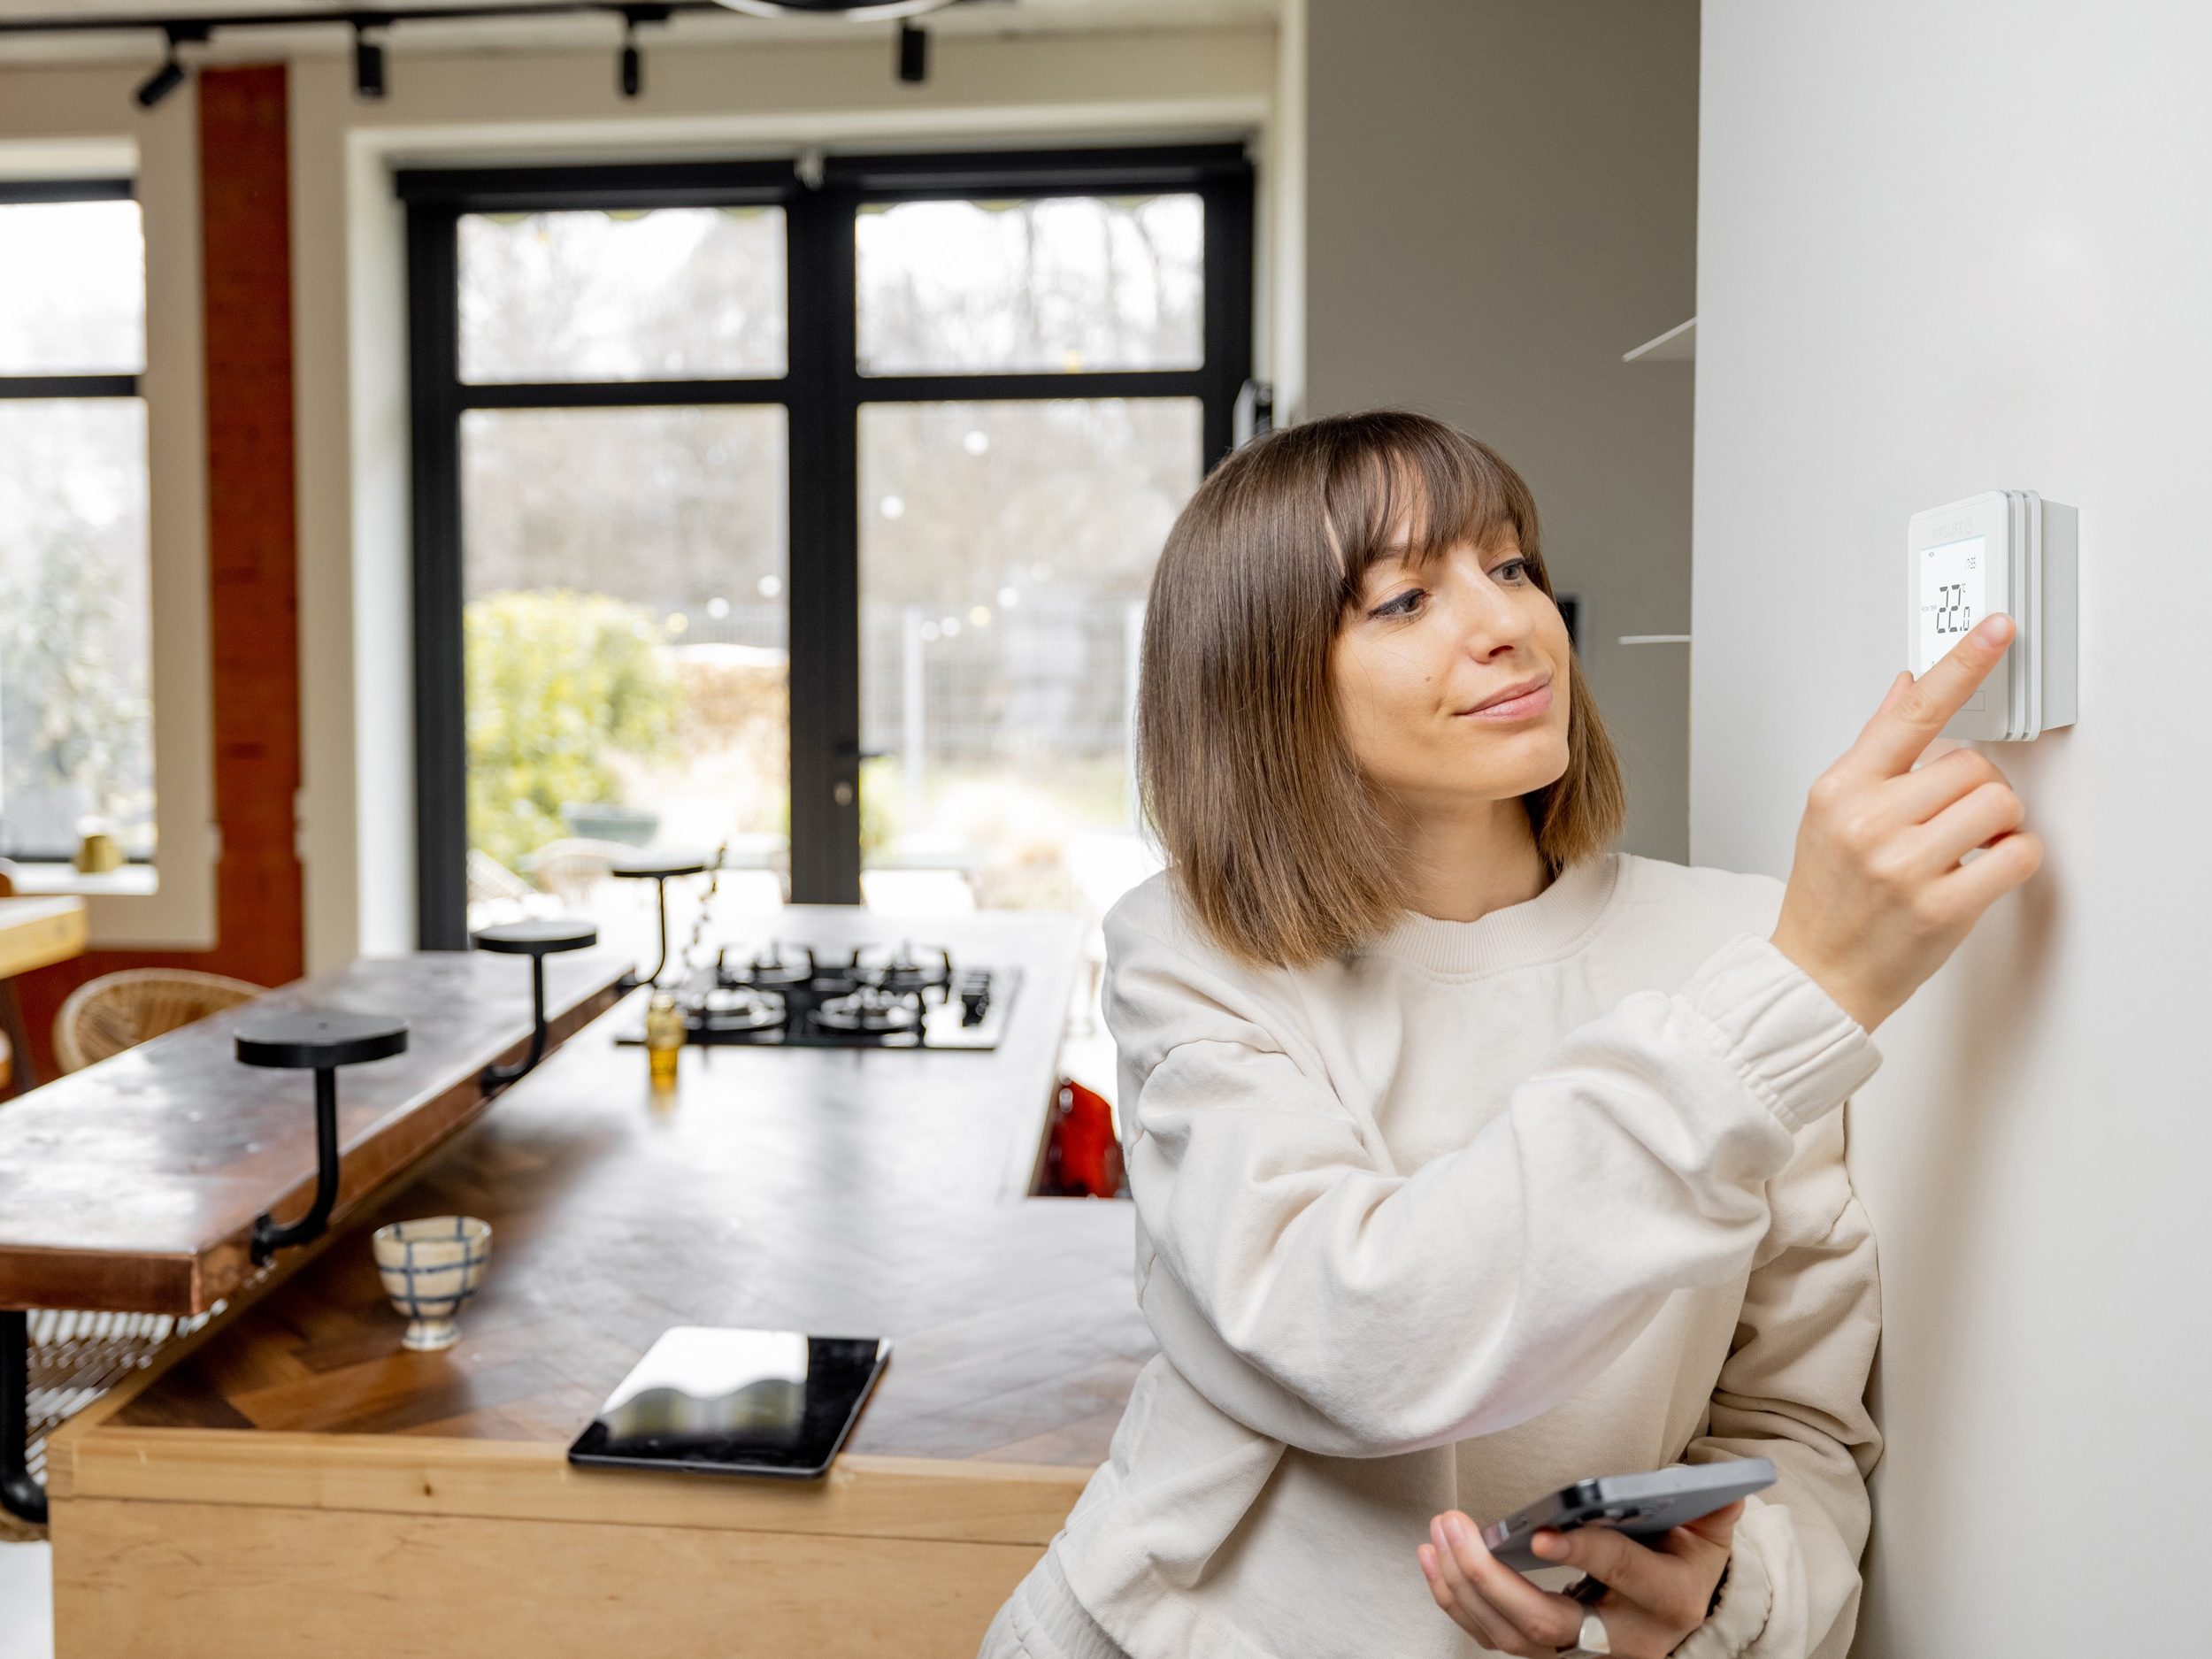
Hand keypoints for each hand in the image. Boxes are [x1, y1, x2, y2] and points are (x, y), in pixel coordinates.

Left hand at [1417, 1502, 1743, 1656]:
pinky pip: (1495, 1639)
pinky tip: (1435, 1562)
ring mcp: (1581, 1656)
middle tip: (1455, 1526)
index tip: (1538, 1533)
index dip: (1580, 1552)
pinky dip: (1458, 1602)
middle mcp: (1621, 1641)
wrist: (1684, 1623)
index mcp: (1666, 1600)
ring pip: (1511, 1638)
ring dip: (1464, 1586)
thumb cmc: (1686, 1567)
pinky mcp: (1550, 1656)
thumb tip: (1724, 1490)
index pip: (1619, 1574)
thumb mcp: (1708, 1539)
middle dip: (1490, 1576)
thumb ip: (1712, 1512)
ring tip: (1439, 1535)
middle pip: (1546, 1623)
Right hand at [1770, 612, 2044, 1032]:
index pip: (1912, 712)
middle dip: (1975, 790)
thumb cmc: (1825, 896)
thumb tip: (1907, 687)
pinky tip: (1980, 872)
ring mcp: (1904, 866)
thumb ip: (1875, 749)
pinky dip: (2013, 860)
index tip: (1997, 629)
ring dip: (1997, 825)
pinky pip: (2017, 856)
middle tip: (1949, 822)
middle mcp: (1869, 821)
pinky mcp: (1941, 908)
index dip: (1962, 664)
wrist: (1817, 975)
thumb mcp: (1830, 812)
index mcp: (1840, 789)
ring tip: (1961, 850)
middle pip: (1972, 764)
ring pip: (1998, 804)